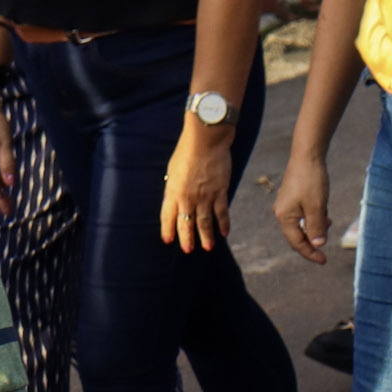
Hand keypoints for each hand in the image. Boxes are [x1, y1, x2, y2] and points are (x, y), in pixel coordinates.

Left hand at [159, 119, 233, 252]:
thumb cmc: (186, 151)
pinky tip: (224, 233)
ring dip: (206, 236)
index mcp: (173, 191)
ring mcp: (204, 196)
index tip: (167, 241)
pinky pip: (221, 212)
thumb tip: (174, 196)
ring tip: (208, 247)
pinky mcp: (219, 192)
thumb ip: (173, 186)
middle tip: (188, 250)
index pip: (167, 216)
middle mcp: (187, 197)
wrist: (205, 141)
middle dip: (186, 238)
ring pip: (204, 222)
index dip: (167, 229)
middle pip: (186, 223)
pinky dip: (223, 224)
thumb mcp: (173, 169)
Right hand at [274, 150, 330, 263]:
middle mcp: (281, 212)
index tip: (325, 261)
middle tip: (326, 248)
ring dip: (315, 228)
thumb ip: (317, 227)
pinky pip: (303, 215)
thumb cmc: (312, 180)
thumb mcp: (317, 206)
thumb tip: (318, 245)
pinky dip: (314, 218)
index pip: (297, 243)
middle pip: (297, 236)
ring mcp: (286, 205)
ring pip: (301, 225)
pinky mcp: (292, 197)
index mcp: (284, 216)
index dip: (311, 253)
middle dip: (312, 242)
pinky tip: (324, 213)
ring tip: (328, 222)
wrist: (308, 154)